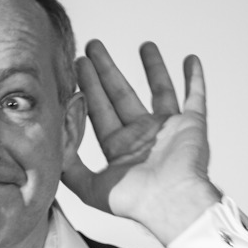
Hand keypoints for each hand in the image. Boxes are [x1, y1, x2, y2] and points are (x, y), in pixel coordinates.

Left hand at [62, 40, 218, 244]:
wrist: (170, 202)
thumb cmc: (134, 201)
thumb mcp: (90, 187)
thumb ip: (70, 168)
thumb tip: (52, 148)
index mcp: (120, 148)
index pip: (100, 112)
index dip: (88, 88)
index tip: (78, 65)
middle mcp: (142, 137)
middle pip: (122, 95)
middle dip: (107, 70)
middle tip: (93, 46)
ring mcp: (168, 130)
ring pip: (159, 90)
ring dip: (153, 67)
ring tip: (144, 44)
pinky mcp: (192, 125)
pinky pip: (196, 96)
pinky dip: (195, 79)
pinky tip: (190, 59)